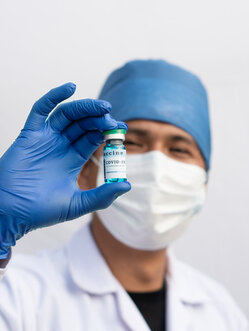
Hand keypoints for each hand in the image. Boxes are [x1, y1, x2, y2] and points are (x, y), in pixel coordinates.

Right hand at [0, 83, 130, 257]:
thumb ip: (102, 196)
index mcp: (73, 159)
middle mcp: (60, 146)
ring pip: (68, 115)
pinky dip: (54, 97)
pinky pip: (40, 111)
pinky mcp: (29, 135)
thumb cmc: (41, 211)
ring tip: (102, 106)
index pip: (94, 137)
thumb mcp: (78, 204)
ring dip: (85, 107)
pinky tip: (70, 88)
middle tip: (112, 119)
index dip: (107, 131)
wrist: (11, 214)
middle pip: (83, 124)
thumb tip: (127, 186)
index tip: (121, 128)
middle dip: (99, 118)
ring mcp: (45, 139)